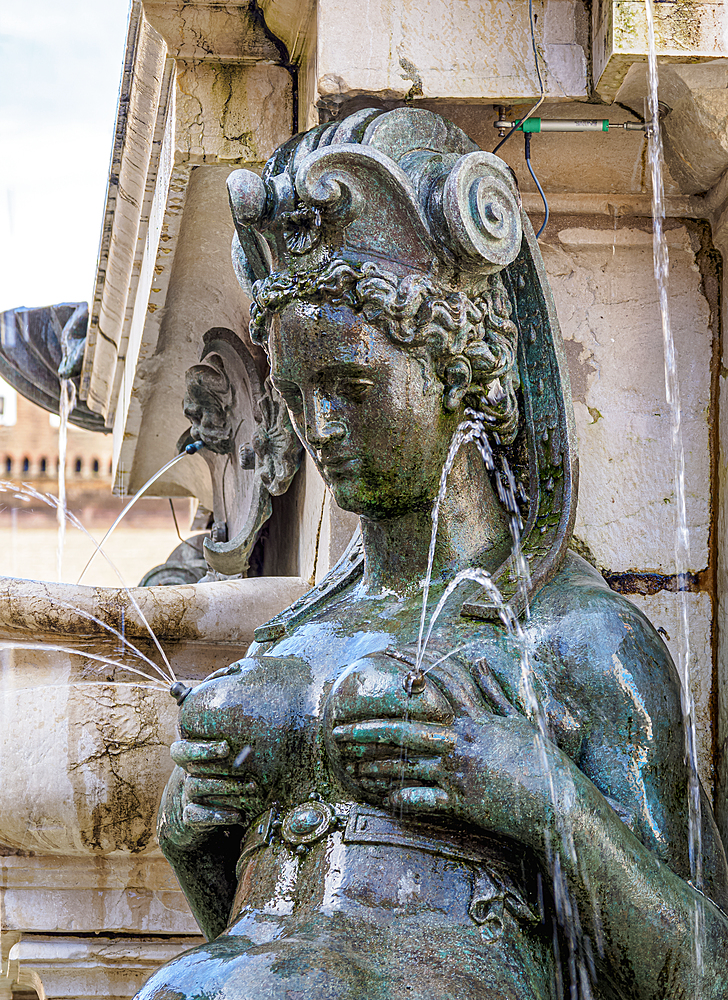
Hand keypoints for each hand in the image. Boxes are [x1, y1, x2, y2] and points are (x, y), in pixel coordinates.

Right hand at [160, 739, 262, 846]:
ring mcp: (187, 797)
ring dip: (226, 787)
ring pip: (196, 787)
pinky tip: (239, 815)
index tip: (226, 747)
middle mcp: (186, 776)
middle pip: (192, 767)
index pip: (181, 751)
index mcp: (191, 759)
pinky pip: (198, 816)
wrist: (203, 812)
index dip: (201, 749)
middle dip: (218, 766)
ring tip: (252, 786)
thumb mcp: (226, 759)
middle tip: (239, 761)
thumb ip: (236, 745)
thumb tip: (265, 726)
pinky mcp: (191, 817)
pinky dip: (220, 815)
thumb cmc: (224, 776)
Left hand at [330, 653, 575, 849]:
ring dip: (374, 765)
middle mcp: (462, 742)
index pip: (436, 686)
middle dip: (366, 729)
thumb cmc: (540, 762)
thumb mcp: (518, 721)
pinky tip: (380, 799)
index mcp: (475, 719)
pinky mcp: (460, 802)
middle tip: (337, 731)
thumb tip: (479, 662)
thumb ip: (494, 692)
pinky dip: (400, 800)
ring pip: (405, 766)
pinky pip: (421, 800)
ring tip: (350, 765)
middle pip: (404, 729)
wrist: (557, 805)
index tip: (385, 658)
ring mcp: (458, 773)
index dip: (410, 668)